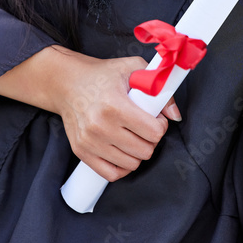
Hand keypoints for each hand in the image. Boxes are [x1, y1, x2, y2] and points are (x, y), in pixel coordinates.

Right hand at [54, 50, 180, 181]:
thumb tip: (175, 115)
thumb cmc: (102, 75)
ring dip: (138, 152)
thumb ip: (159, 88)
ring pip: (131, 164)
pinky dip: (122, 167)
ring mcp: (89, 141)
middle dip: (151, 139)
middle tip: (145, 127)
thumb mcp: (132, 69)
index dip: (161, 125)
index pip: (153, 132)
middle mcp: (100, 126)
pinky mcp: (81, 151)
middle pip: (145, 150)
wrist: (67, 83)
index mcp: (114, 105)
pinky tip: (123, 151)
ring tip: (133, 136)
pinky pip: (111, 174)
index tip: (156, 118)